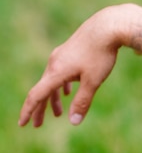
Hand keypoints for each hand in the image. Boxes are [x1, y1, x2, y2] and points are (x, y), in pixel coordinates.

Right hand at [19, 6, 124, 126]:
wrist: (107, 27)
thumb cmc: (101, 55)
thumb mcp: (93, 82)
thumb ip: (82, 102)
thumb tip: (73, 122)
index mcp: (56, 72)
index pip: (36, 95)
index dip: (29, 111)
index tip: (23, 124)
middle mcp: (54, 63)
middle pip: (43, 90)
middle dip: (40, 109)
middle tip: (38, 125)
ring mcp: (61, 56)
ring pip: (52, 81)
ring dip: (53, 98)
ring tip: (58, 113)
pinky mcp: (70, 51)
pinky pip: (61, 72)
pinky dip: (61, 85)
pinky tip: (68, 91)